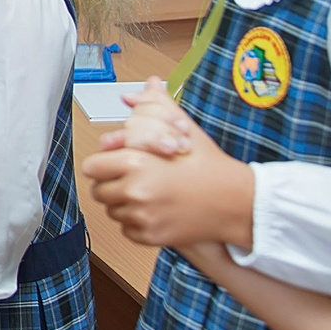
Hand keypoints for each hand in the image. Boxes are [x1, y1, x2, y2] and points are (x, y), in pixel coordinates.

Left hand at [83, 84, 254, 249]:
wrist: (237, 203)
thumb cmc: (211, 168)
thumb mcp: (184, 130)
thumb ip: (155, 108)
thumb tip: (137, 92)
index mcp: (137, 162)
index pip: (93, 166)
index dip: (103, 163)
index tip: (114, 163)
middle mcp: (136, 191)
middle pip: (98, 191)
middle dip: (111, 184)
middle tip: (132, 179)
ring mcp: (142, 217)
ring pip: (112, 211)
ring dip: (123, 204)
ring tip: (148, 193)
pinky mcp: (151, 237)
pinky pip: (127, 230)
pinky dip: (137, 222)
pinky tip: (156, 209)